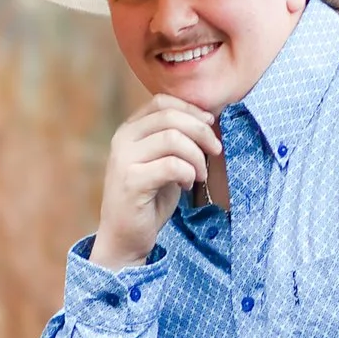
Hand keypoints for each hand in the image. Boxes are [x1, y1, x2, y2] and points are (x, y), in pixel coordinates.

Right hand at [88, 94, 223, 269]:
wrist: (125, 236)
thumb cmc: (149, 199)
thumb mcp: (163, 161)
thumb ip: (175, 139)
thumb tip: (206, 119)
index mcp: (129, 130)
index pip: (161, 101)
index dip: (191, 109)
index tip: (210, 125)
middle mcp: (123, 139)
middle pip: (170, 116)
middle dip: (202, 132)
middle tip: (215, 151)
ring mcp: (124, 160)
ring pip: (173, 138)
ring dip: (197, 156)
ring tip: (200, 175)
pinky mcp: (132, 181)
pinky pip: (172, 166)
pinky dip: (188, 174)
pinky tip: (186, 185)